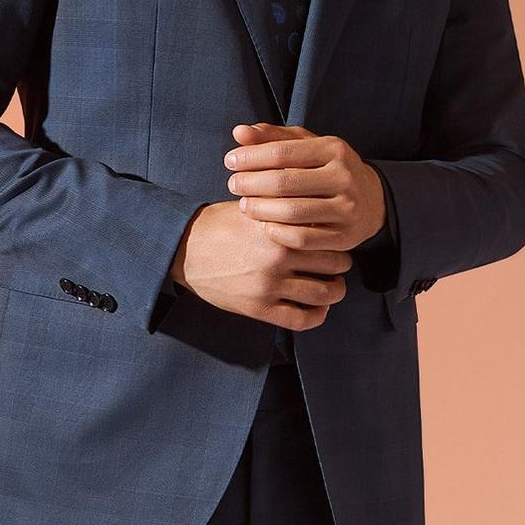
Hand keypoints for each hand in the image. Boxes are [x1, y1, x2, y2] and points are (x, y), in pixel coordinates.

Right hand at [169, 200, 349, 330]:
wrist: (184, 248)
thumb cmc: (221, 224)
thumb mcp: (255, 206)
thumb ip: (287, 208)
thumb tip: (321, 204)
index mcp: (279, 226)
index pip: (328, 232)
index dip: (337, 233)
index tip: (337, 235)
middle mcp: (278, 256)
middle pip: (335, 262)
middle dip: (341, 261)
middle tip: (338, 260)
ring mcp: (269, 285)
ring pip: (325, 292)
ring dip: (335, 289)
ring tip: (332, 283)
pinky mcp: (259, 308)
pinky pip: (302, 319)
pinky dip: (318, 314)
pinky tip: (319, 306)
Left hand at [223, 123, 386, 252]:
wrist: (371, 201)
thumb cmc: (328, 169)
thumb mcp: (308, 146)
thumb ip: (274, 138)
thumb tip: (239, 132)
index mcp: (334, 149)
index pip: (282, 152)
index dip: (250, 157)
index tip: (230, 161)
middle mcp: (345, 177)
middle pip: (284, 182)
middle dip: (250, 184)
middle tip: (233, 185)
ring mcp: (347, 209)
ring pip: (292, 212)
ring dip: (260, 210)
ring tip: (244, 206)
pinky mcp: (345, 237)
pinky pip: (303, 239)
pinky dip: (278, 234)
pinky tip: (265, 226)